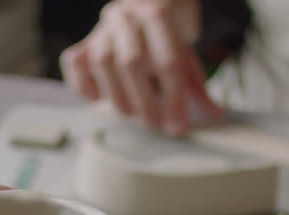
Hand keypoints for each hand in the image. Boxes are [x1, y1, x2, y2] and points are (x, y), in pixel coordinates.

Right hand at [60, 0, 220, 135]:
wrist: (145, 4)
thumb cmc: (167, 38)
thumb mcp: (186, 56)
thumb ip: (197, 87)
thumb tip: (215, 117)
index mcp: (158, 14)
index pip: (167, 62)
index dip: (173, 99)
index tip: (177, 127)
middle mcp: (126, 17)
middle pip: (132, 63)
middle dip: (145, 101)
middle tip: (154, 125)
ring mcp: (102, 28)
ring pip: (102, 63)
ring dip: (117, 96)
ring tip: (131, 113)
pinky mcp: (83, 42)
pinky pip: (73, 62)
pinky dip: (81, 84)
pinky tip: (96, 98)